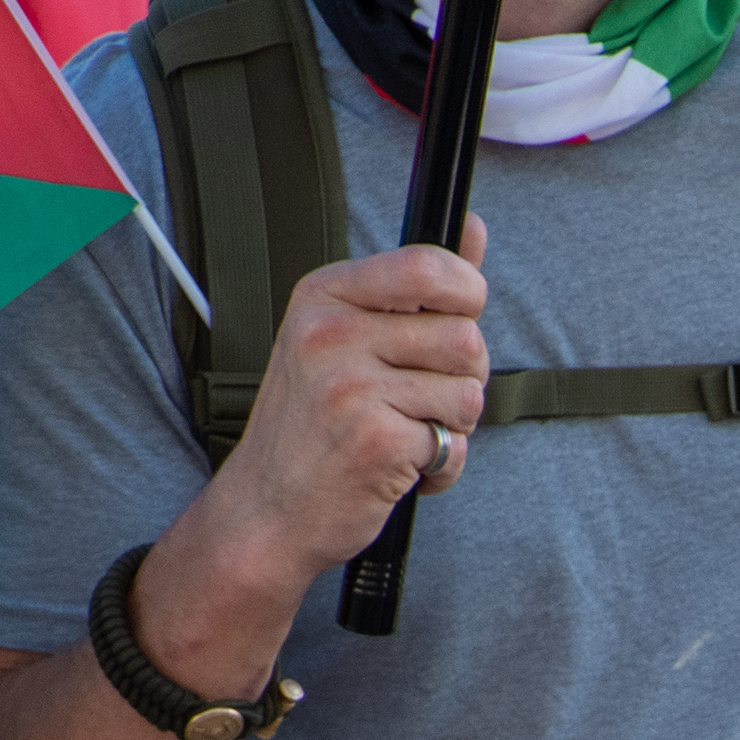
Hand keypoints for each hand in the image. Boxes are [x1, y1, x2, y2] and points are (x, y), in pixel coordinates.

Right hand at [199, 216, 491, 590]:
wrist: (265, 511)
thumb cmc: (311, 428)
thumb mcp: (344, 340)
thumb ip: (413, 287)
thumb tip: (474, 228)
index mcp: (323, 298)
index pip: (428, 265)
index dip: (467, 295)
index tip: (459, 319)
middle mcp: (332, 335)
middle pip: (465, 336)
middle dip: (463, 377)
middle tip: (421, 401)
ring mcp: (351, 387)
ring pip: (469, 393)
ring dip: (453, 426)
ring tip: (405, 435)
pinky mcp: (377, 440)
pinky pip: (454, 445)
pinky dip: (441, 468)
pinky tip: (400, 469)